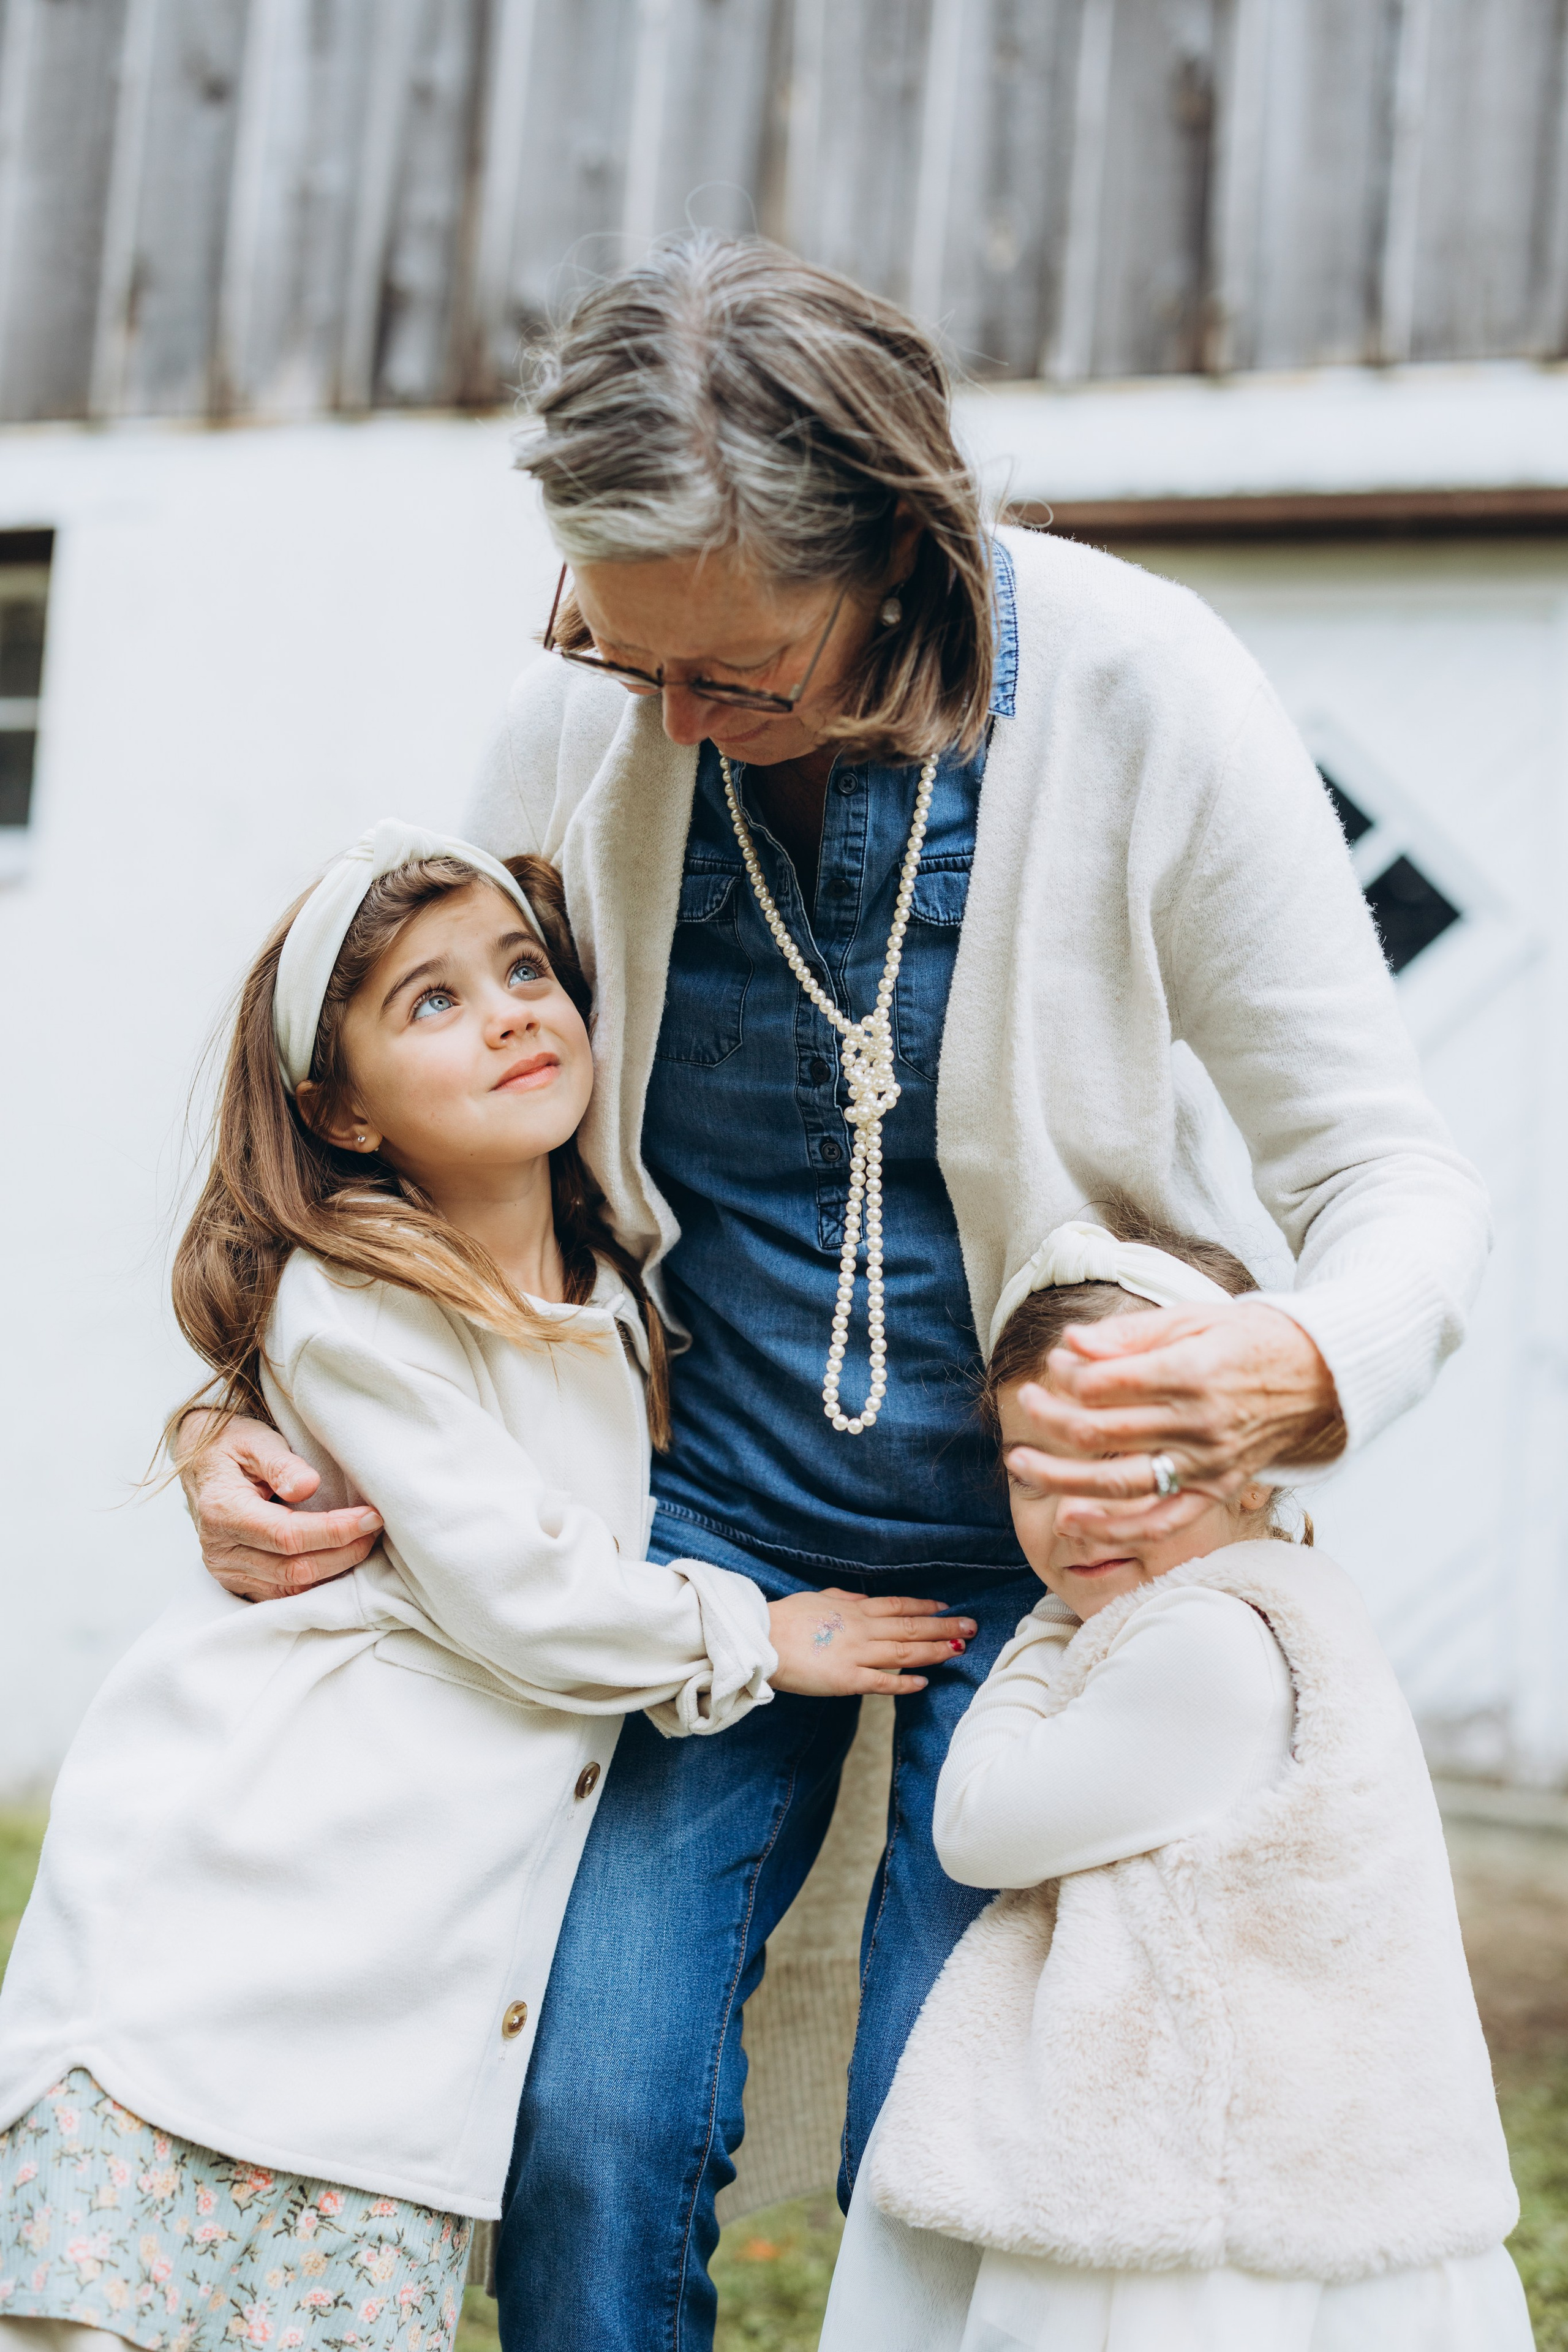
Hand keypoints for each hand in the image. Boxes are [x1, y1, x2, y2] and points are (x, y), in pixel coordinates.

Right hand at [175, 1412, 383, 1600]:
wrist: (203, 1464)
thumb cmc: (232, 1447)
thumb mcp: (255, 1440)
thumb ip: (281, 1463)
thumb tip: (308, 1486)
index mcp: (222, 1512)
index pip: (287, 1535)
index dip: (335, 1531)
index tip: (371, 1516)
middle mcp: (220, 1550)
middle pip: (293, 1569)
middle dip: (343, 1552)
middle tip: (374, 1528)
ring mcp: (226, 1570)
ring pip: (291, 1588)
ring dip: (334, 1570)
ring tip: (363, 1542)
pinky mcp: (235, 1581)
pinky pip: (282, 1594)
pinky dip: (315, 1582)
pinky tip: (338, 1558)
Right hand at [766, 1589, 972, 1697]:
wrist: (761, 1638)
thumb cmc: (785, 1618)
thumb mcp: (818, 1598)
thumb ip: (844, 1599)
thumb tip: (863, 1598)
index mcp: (854, 1609)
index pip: (899, 1606)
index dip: (926, 1607)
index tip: (947, 1608)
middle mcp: (861, 1629)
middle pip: (911, 1627)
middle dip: (944, 1627)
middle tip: (972, 1626)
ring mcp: (856, 1654)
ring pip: (905, 1652)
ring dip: (935, 1651)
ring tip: (960, 1650)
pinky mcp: (846, 1680)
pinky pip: (882, 1682)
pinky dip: (905, 1683)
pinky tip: (924, 1683)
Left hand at [1003, 1302, 1344, 1543]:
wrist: (1320, 1376)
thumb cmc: (1248, 1339)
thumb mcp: (1191, 1318)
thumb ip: (1127, 1333)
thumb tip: (1070, 1345)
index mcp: (1192, 1372)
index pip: (1107, 1384)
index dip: (1068, 1376)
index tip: (1052, 1365)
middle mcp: (1199, 1424)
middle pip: (1103, 1431)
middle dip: (1051, 1418)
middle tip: (1025, 1402)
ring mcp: (1208, 1463)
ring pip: (1121, 1482)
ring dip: (1062, 1477)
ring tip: (1021, 1465)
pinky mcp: (1216, 1490)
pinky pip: (1160, 1521)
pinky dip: (1115, 1528)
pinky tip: (1073, 1521)